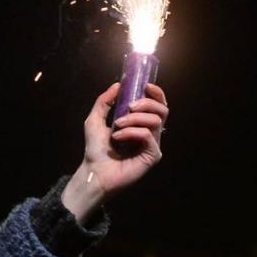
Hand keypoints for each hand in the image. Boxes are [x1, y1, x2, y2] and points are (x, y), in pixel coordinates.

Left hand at [60, 82, 168, 223]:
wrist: (94, 171)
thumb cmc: (96, 149)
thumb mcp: (95, 119)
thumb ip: (105, 101)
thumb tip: (118, 85)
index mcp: (141, 123)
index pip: (158, 105)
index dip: (157, 93)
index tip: (145, 86)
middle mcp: (150, 133)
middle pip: (162, 110)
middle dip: (146, 103)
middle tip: (129, 107)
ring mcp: (153, 145)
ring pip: (155, 121)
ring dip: (134, 119)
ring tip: (117, 125)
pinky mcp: (152, 156)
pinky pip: (148, 136)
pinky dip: (131, 132)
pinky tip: (117, 137)